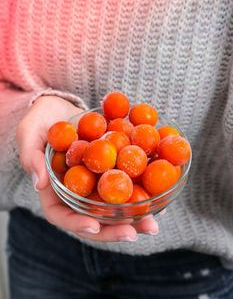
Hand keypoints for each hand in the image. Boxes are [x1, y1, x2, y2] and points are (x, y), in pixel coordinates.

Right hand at [17, 95, 158, 241]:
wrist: (62, 105)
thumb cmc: (41, 119)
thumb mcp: (29, 133)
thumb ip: (31, 156)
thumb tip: (38, 183)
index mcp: (53, 189)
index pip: (61, 215)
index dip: (77, 224)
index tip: (95, 226)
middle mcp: (76, 191)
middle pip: (92, 218)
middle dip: (113, 228)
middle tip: (134, 232)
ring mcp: (95, 182)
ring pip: (113, 206)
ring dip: (133, 217)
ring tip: (152, 223)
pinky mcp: (111, 169)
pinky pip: (125, 182)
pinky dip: (141, 189)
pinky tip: (159, 193)